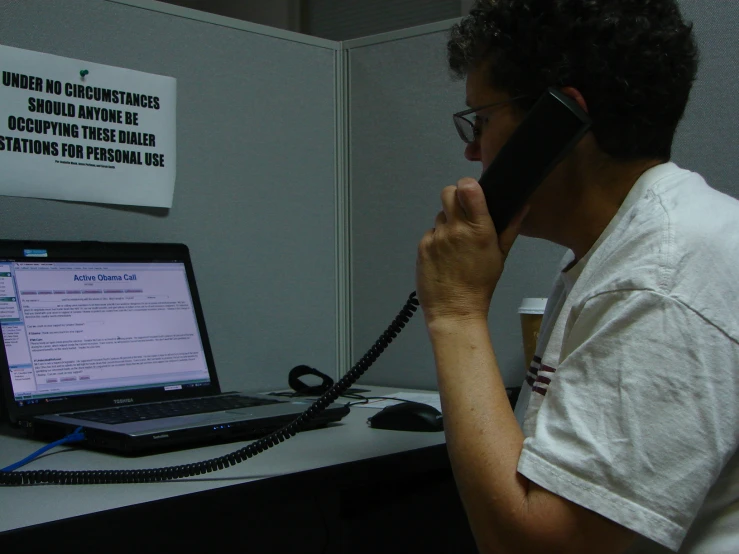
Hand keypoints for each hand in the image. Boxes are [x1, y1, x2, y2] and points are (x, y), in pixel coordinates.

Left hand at [415, 178, 527, 325]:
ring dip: (447, 223)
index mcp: (480, 230)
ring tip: (454, 244)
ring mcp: (437, 237)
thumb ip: (510, 228)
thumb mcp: (501, 256)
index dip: (467, 186)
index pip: (468, 189)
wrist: (455, 310)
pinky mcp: (423, 246)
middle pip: (448, 193)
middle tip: (461, 214)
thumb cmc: (481, 284)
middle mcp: (456, 229)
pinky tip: (443, 255)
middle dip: (454, 197)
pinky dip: (436, 239)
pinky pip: (430, 233)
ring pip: (440, 215)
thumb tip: (523, 206)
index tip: (470, 193)